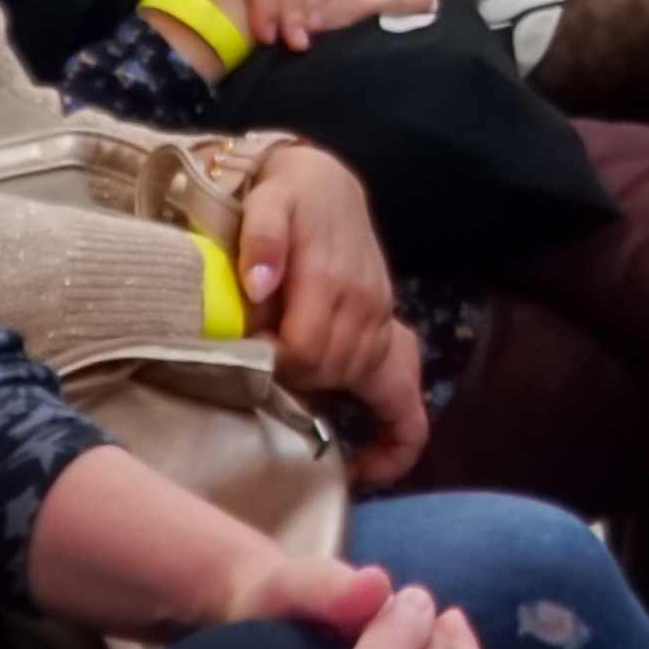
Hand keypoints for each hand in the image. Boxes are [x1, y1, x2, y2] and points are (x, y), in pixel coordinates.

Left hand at [225, 144, 420, 475]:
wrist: (325, 183)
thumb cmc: (288, 195)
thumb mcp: (267, 199)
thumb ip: (262, 236)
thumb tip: (258, 284)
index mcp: (334, 281)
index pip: (303, 352)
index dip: (268, 363)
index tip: (242, 355)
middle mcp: (366, 309)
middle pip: (326, 373)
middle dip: (287, 377)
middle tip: (255, 364)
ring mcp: (382, 324)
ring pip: (355, 384)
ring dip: (323, 393)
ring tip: (288, 387)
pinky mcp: (390, 336)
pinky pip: (405, 403)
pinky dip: (394, 440)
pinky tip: (367, 466)